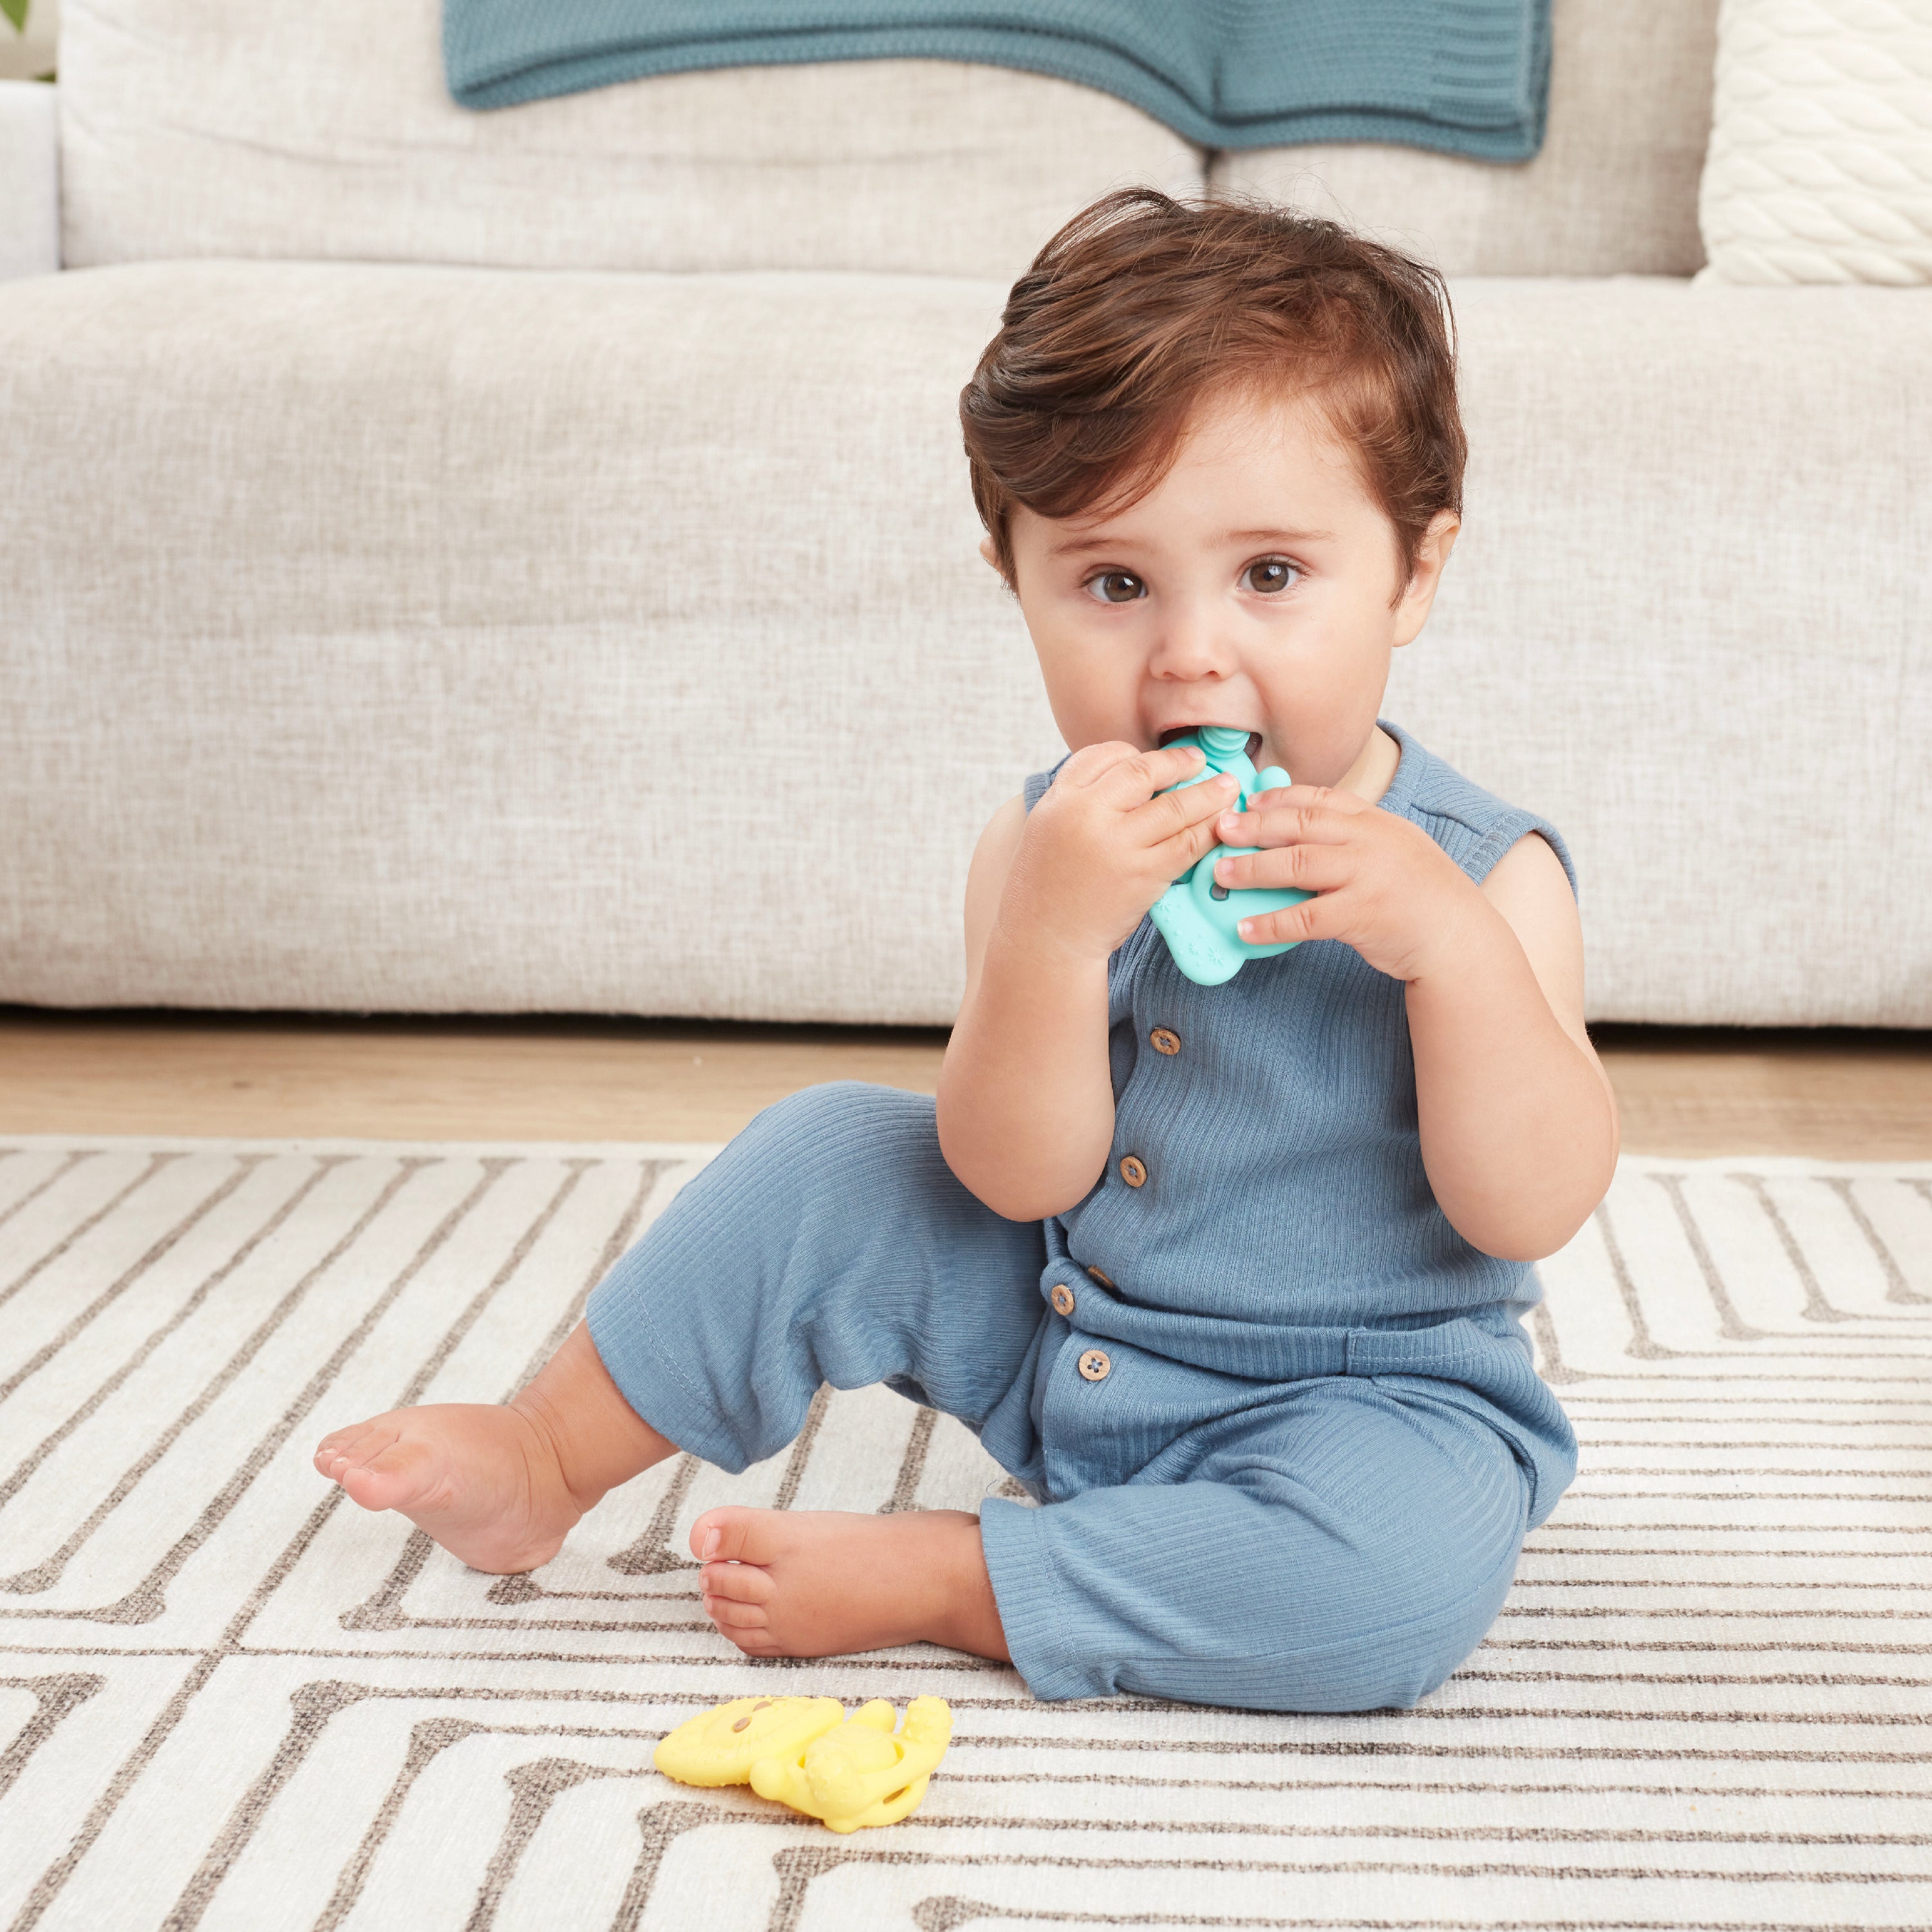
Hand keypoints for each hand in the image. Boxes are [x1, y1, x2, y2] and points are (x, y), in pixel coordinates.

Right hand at [1000, 741, 1239, 964]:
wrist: (1044, 940)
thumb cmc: (1046, 888)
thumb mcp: (1046, 830)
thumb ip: (1080, 803)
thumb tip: (1132, 782)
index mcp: (1059, 800)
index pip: (1102, 756)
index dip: (1134, 754)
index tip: (1155, 761)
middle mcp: (1086, 815)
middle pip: (1143, 772)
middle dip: (1178, 763)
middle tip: (1200, 761)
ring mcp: (1118, 844)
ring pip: (1175, 806)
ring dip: (1208, 792)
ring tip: (1228, 787)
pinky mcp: (1144, 874)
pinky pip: (1188, 843)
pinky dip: (1210, 830)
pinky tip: (1222, 823)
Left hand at [1211, 784, 1491, 981]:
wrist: (1458, 936)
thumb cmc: (1421, 895)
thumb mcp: (1394, 848)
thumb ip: (1354, 836)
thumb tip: (1301, 832)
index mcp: (1376, 821)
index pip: (1320, 798)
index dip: (1279, 797)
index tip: (1247, 799)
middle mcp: (1369, 841)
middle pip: (1300, 824)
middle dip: (1254, 825)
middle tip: (1219, 827)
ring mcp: (1366, 876)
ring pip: (1297, 863)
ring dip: (1253, 868)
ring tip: (1221, 873)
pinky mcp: (1362, 914)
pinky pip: (1305, 917)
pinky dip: (1271, 923)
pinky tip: (1245, 928)